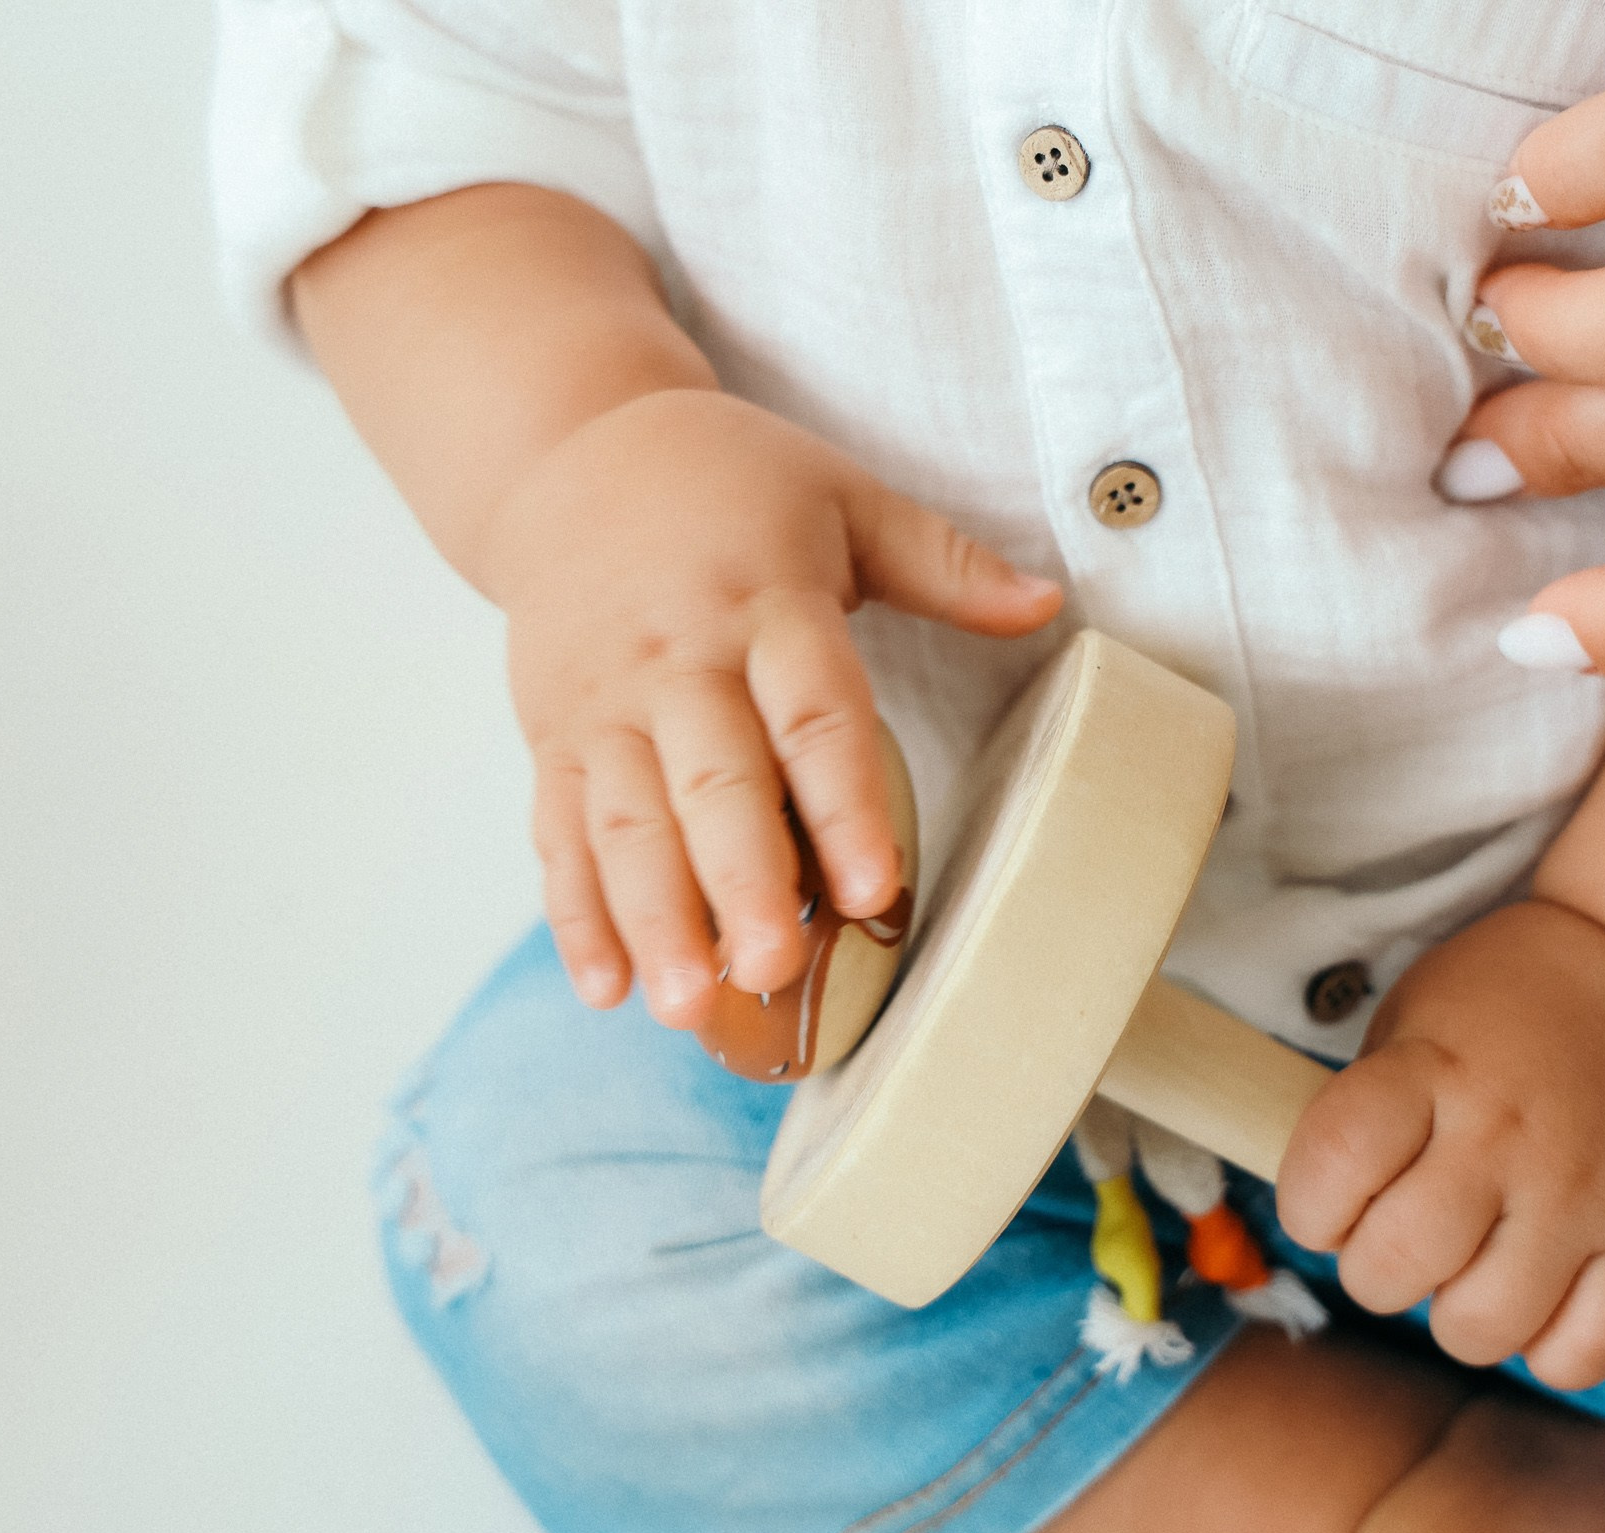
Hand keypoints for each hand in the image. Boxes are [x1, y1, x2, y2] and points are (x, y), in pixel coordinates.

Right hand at [493, 388, 1061, 1021]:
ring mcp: (604, 706)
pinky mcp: (554, 737)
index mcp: (766, 600)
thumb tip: (1050, 604)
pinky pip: (560, 834)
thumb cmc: (729, 484)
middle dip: (739, 883)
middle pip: (711, 783)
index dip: (844, 804)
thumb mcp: (846, 498)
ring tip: (689, 1008)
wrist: (570, 451)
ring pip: (627, 823)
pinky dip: (577, 915)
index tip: (874, 890)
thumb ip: (945, 565)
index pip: (812, 714)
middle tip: (773, 973)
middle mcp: (677, 660)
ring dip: (653, 919)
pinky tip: (606, 990)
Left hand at [1275, 902, 1604, 1388]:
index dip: (1308, 1209)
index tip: (1329, 1207)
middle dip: (1377, 1273)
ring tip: (1476, 1271)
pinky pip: (1589, 1351)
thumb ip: (1368, 1110)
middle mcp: (1505, 1133)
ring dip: (1460, 1318)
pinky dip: (1554, 1352)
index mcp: (1431, 1067)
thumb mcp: (1415, 1017)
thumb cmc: (1512, 1004)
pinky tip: (1544, 1303)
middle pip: (1396, 1265)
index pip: (1331, 1165)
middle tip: (1405, 1242)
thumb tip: (1330, 1218)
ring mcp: (1586, 1191)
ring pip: (1485, 1327)